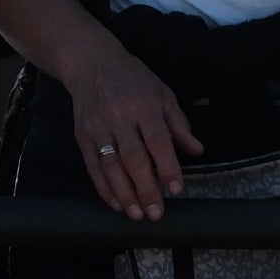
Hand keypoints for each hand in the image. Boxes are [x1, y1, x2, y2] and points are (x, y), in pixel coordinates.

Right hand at [63, 38, 203, 220]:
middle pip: (134, 159)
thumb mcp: (162, 94)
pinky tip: (116, 203)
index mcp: (145, 105)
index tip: (177, 189)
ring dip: (124, 194)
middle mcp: (120, 118)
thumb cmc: (133, 80)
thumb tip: (197, 150)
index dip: (168, 167)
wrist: (92, 64)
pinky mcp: (83, 137)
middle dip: (146, 189)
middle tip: (157, 213)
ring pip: (111, 167)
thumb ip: (179, 124)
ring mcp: (99, 128)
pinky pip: (93, 167)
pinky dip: (104, 188)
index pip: (158, 141)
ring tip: (136, 214)